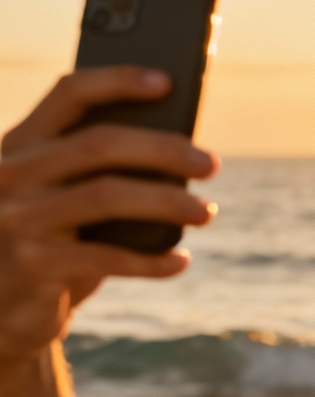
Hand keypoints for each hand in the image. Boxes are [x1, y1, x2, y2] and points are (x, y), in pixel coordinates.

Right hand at [0, 66, 218, 360]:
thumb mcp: (62, 203)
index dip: (118, 82)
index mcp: (19, 146)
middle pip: (99, 145)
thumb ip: (96, 177)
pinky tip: (180, 261)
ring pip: (107, 196)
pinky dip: (152, 260)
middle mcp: (10, 174)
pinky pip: (107, 257)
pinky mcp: (32, 264)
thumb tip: (181, 156)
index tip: (168, 82)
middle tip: (211, 164)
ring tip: (205, 212)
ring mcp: (16, 218)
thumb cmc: (48, 249)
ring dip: (168, 202)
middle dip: (163, 150)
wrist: (3, 314)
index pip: (68, 95)